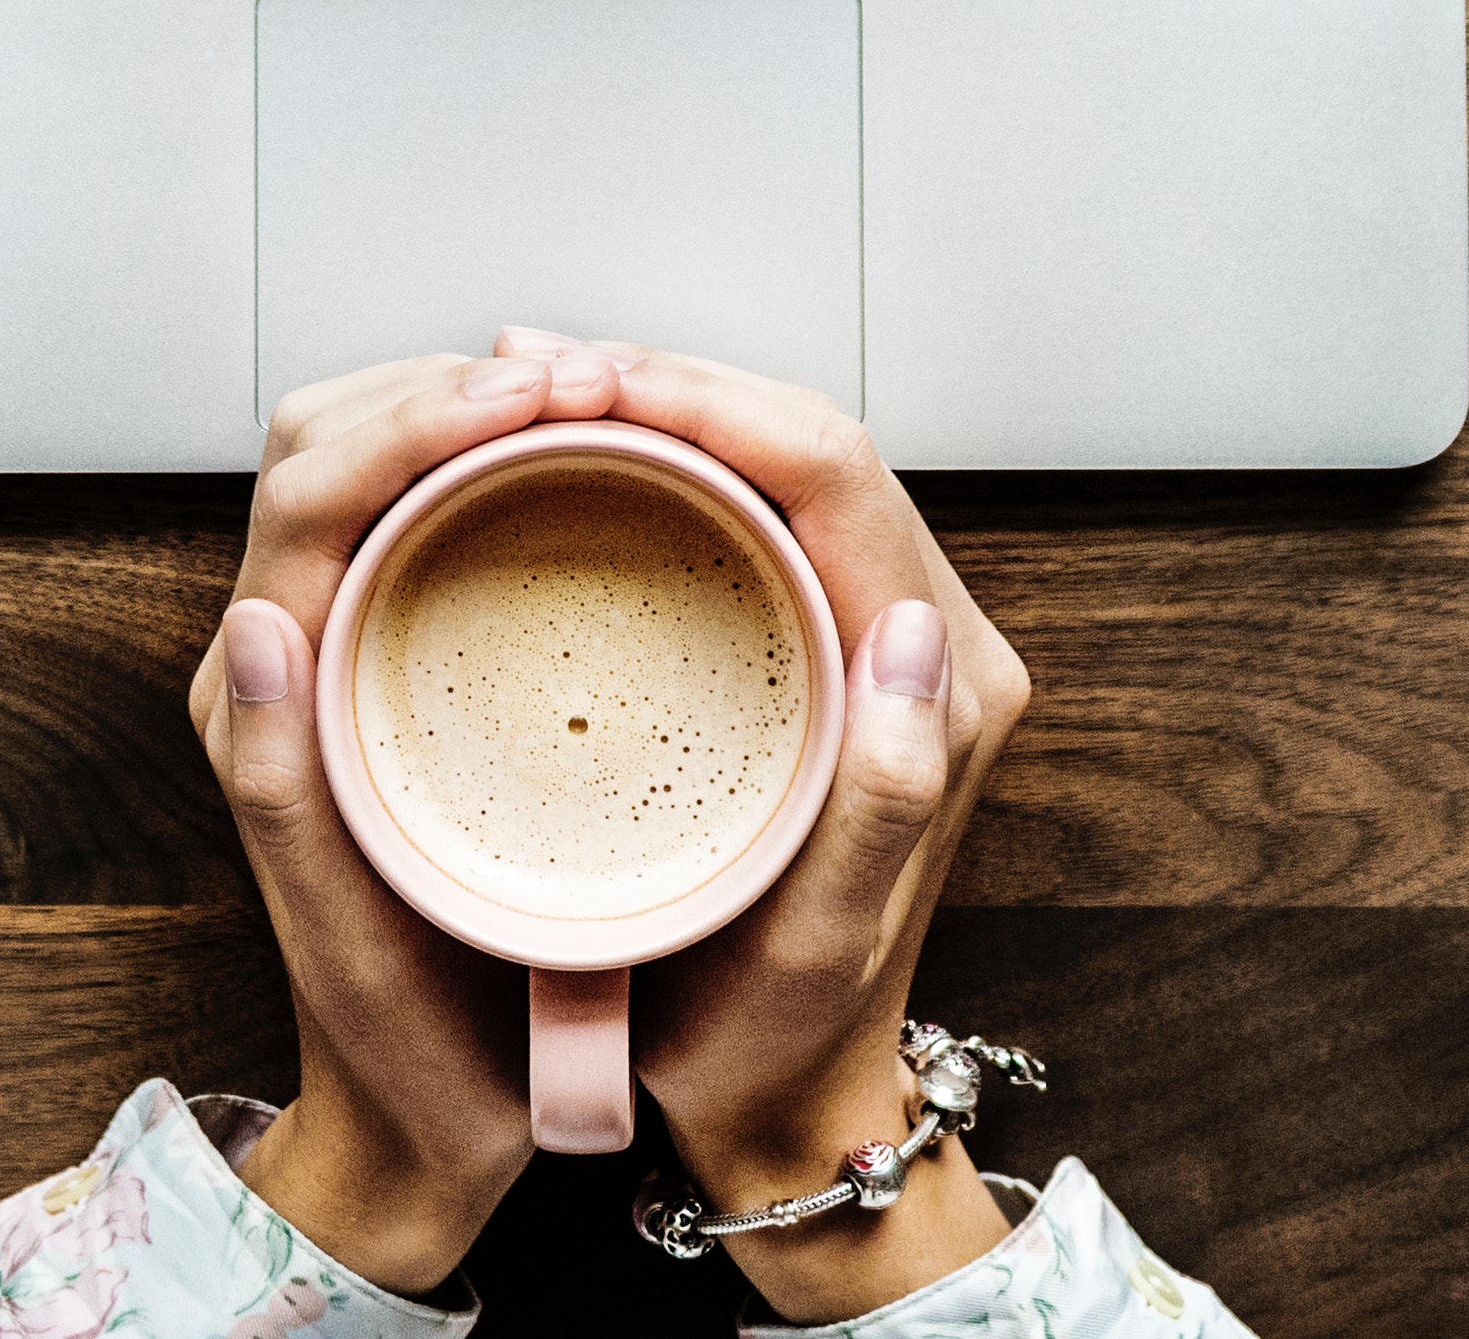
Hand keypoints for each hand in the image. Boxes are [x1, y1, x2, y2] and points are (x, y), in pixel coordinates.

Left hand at [190, 348, 560, 1292]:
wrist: (416, 1133)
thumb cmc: (405, 1052)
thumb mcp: (349, 938)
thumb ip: (281, 789)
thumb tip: (255, 617)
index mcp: (259, 699)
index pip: (313, 488)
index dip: (422, 417)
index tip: (544, 399)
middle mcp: (276, 657)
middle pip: (333, 438)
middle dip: (454, 380)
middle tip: (600, 379)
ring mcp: (332, 654)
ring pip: (377, 458)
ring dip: (474, 403)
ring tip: (605, 398)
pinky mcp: (389, 665)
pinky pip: (423, 511)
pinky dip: (494, 456)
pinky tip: (587, 463)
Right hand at [502, 329, 1033, 1319]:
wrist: (789, 1101)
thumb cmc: (779, 1037)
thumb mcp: (825, 941)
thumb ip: (889, 794)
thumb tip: (909, 630)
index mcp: (943, 684)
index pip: (835, 471)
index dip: (710, 398)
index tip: (581, 381)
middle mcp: (934, 642)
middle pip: (810, 442)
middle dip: (675, 378)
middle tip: (525, 367)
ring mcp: (887, 641)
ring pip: (785, 462)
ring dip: (671, 406)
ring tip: (535, 390)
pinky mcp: (839, 653)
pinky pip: (763, 510)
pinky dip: (675, 460)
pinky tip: (580, 453)